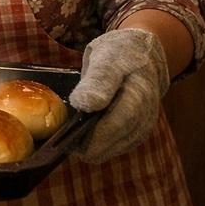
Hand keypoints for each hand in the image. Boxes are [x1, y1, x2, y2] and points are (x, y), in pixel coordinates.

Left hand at [68, 28, 168, 162]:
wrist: (145, 57)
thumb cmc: (121, 54)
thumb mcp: (107, 59)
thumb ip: (98, 82)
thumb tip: (84, 105)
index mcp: (137, 99)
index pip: (111, 129)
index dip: (87, 138)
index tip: (64, 138)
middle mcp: (143, 119)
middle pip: (108, 145)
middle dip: (83, 143)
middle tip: (60, 136)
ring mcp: (141, 129)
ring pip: (109, 150)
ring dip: (88, 145)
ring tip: (69, 132)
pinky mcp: (136, 134)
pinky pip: (112, 147)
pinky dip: (95, 143)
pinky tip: (82, 132)